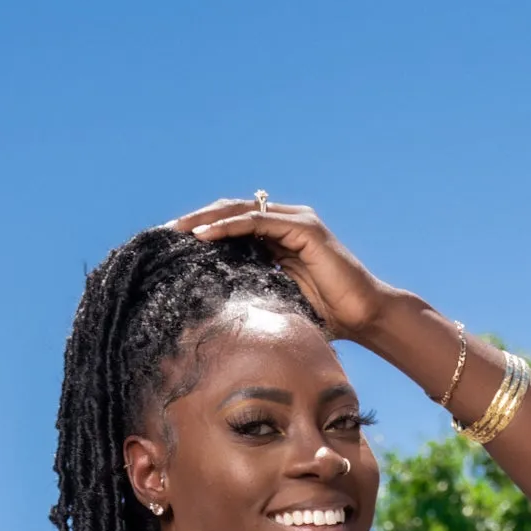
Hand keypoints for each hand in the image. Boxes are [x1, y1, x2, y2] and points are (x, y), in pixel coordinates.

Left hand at [170, 196, 388, 340]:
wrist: (363, 318)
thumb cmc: (326, 318)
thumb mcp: (278, 305)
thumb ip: (254, 296)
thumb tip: (218, 315)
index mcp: (277, 239)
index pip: (234, 226)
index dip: (205, 231)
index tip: (174, 245)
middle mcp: (285, 223)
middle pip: (232, 212)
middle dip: (198, 220)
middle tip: (167, 232)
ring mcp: (295, 221)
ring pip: (241, 211)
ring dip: (207, 219)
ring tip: (179, 230)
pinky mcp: (304, 227)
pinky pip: (258, 221)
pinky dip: (230, 226)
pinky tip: (205, 236)